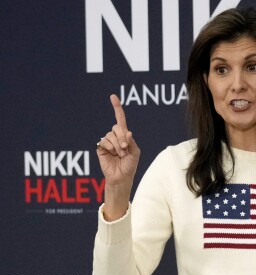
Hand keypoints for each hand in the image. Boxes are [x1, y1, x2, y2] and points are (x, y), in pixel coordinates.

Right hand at [96, 94, 140, 219]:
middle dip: (123, 138)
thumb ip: (131, 141)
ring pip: (111, 135)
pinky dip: (110, 148)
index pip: (120, 119)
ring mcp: (107, 142)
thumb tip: (127, 132)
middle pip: (117, 127)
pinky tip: (113, 155)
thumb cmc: (130, 165)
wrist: (122, 177)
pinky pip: (104, 142)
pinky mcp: (100, 148)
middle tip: (126, 149)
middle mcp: (115, 136)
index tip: (113, 96)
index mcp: (125, 135)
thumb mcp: (135, 152)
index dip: (117, 107)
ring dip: (118, 146)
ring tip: (120, 154)